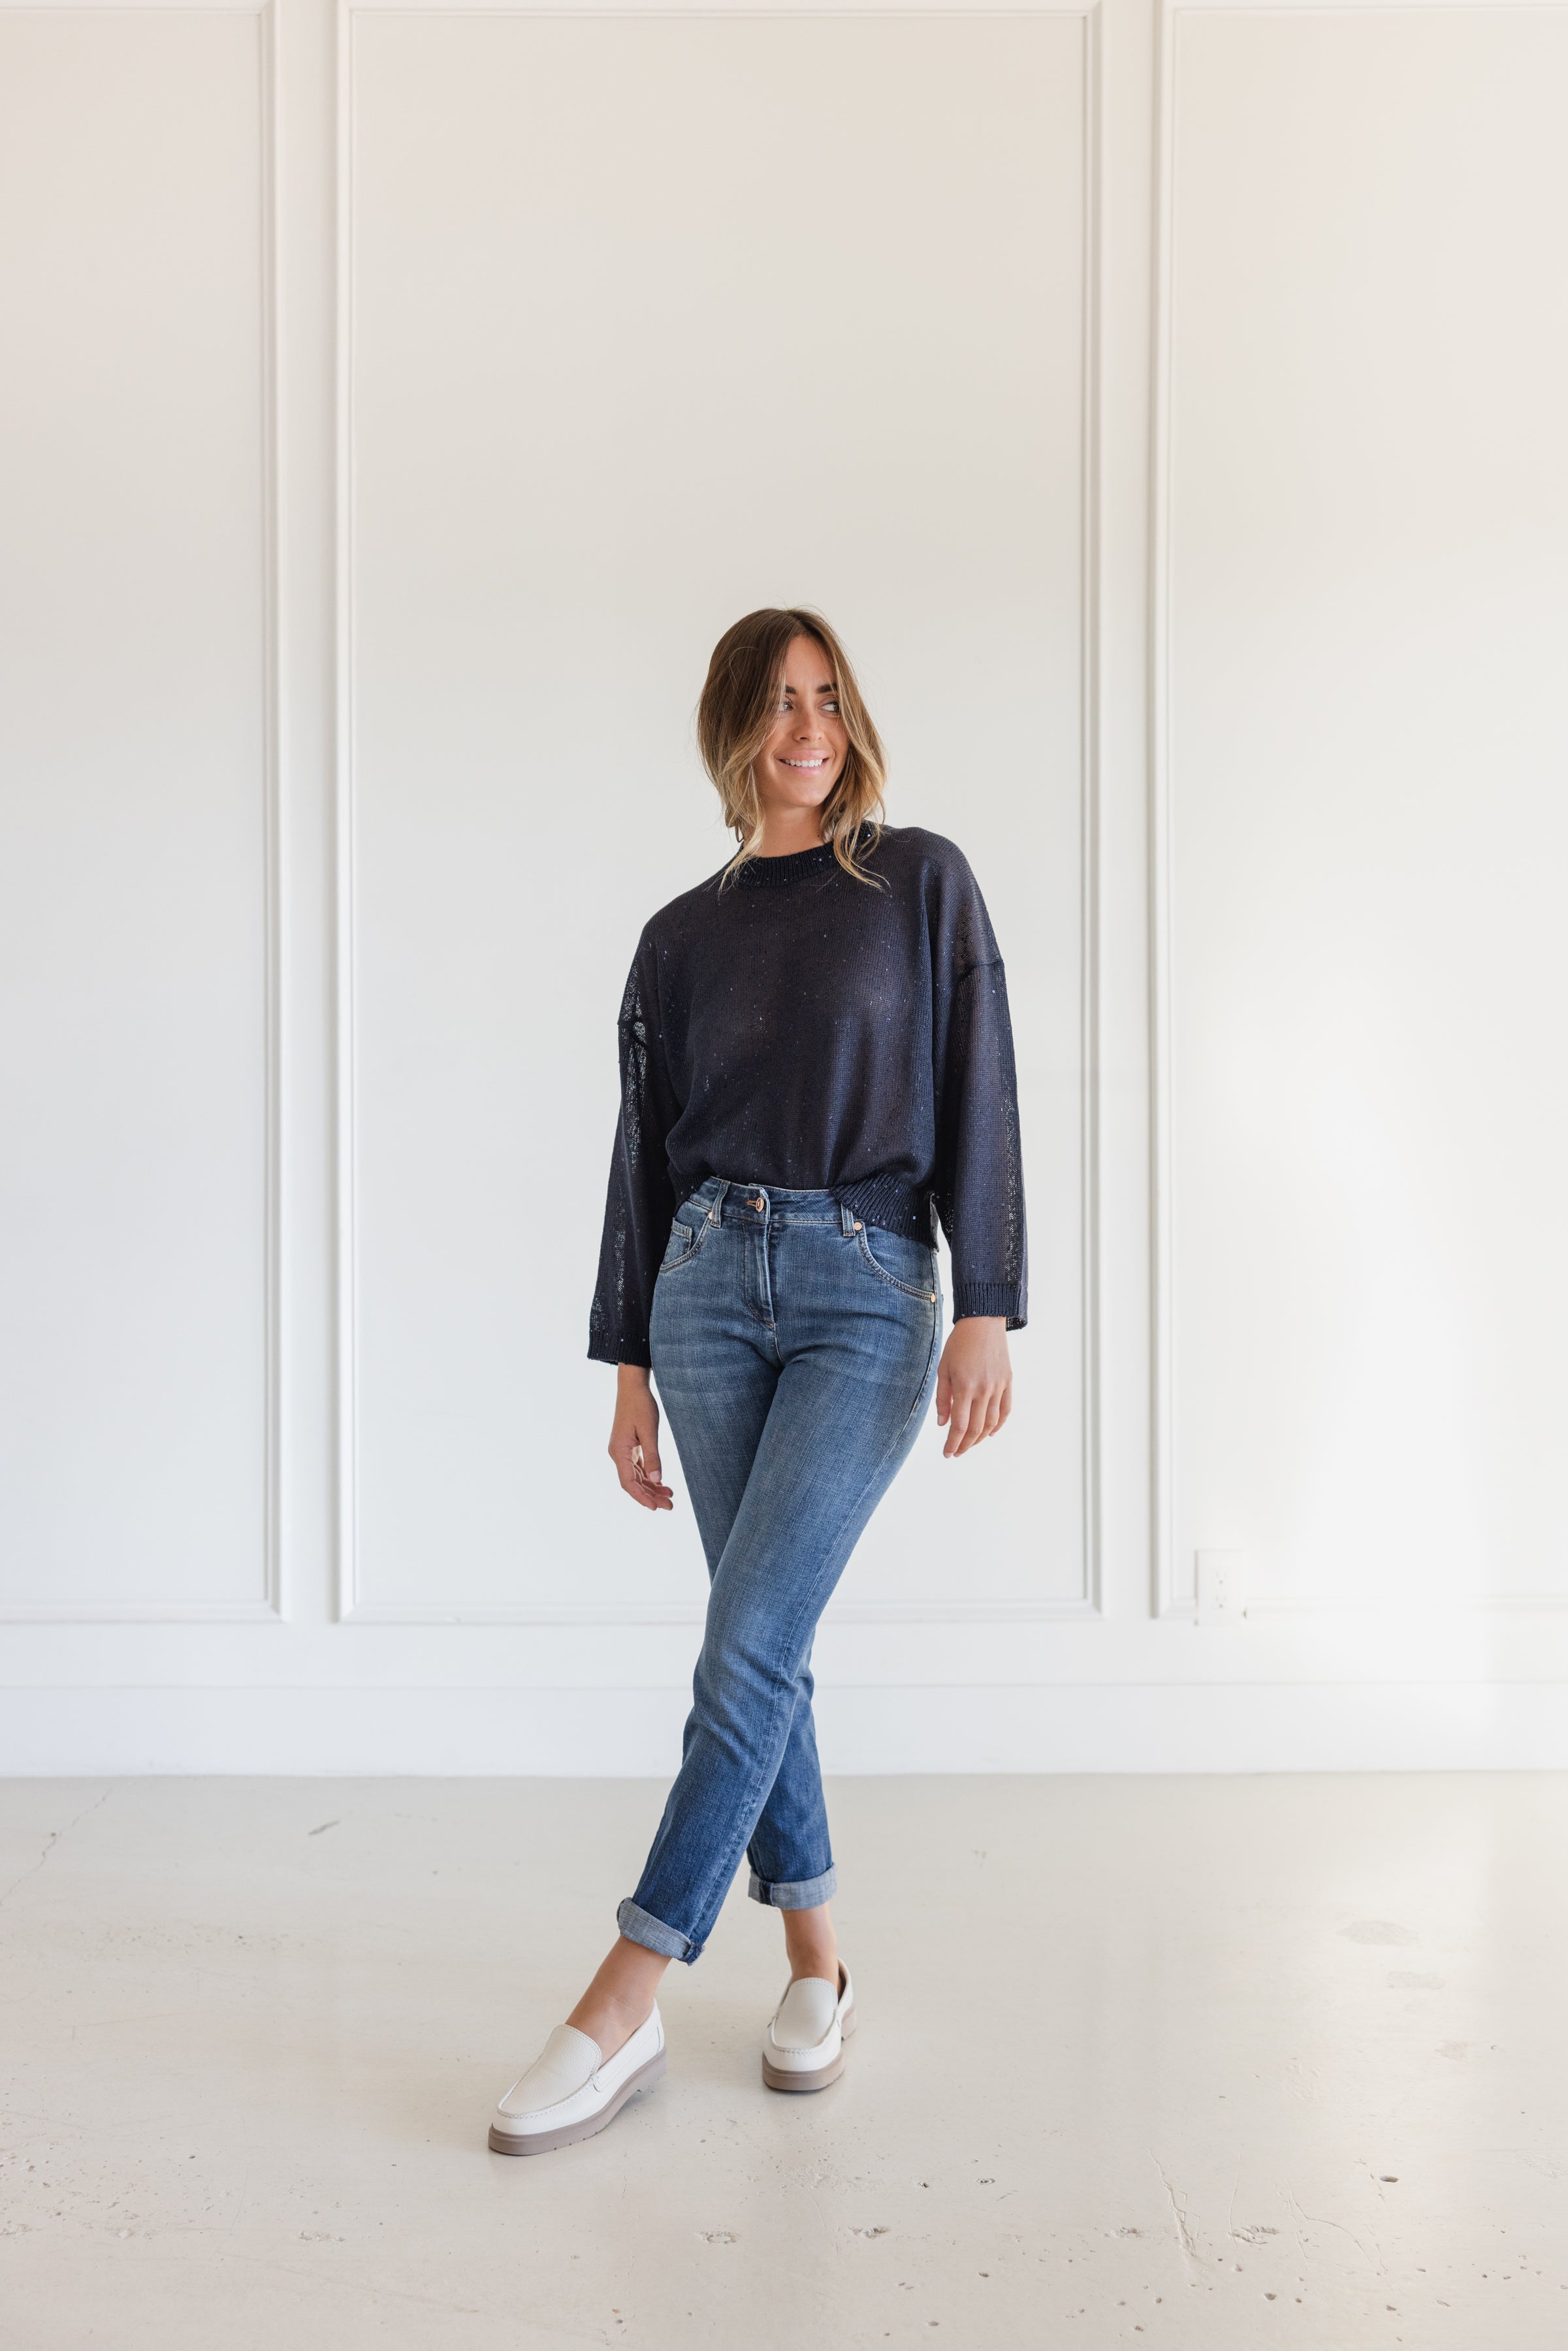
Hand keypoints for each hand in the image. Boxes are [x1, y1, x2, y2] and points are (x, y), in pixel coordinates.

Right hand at [608, 1366, 674, 1509]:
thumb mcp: (649, 1431)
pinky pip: (638, 1468)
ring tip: (669, 1497)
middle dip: (650, 1496)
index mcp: (619, 1452)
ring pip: (636, 1477)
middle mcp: (618, 1454)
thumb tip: (656, 1481)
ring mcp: (623, 1451)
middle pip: (633, 1483)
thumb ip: (653, 1456)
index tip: (656, 1508)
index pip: (629, 1483)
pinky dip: (649, 1477)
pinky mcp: (629, 1447)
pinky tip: (662, 1483)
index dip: (642, 1497)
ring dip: (651, 1488)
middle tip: (670, 1506)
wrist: (632, 1387)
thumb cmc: (640, 1405)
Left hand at [934, 1317, 1011, 1457]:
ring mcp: (998, 1387)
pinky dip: (999, 1424)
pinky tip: (990, 1432)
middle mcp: (983, 1390)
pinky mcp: (1008, 1382)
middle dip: (965, 1444)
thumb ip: (943, 1398)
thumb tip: (942, 1423)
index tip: (947, 1453)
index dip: (953, 1443)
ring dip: (980, 1438)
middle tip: (956, 1452)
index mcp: (964, 1387)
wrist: (983, 1322)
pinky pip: (1006, 1409)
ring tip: (970, 1444)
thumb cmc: (959, 1344)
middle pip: (976, 1428)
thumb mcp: (944, 1369)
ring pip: (991, 1422)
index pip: (959, 1426)